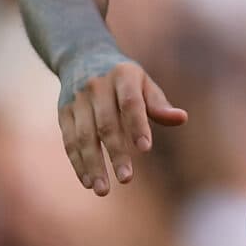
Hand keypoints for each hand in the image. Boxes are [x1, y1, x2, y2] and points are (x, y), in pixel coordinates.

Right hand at [57, 51, 187, 196]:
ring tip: (103, 189)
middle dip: (116, 153)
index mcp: (122, 76)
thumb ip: (159, 104)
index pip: (130, 103)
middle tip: (127, 178)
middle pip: (106, 124)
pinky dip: (77, 162)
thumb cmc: (124, 78)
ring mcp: (77, 99)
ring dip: (92, 164)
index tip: (145, 149)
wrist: (82, 56)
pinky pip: (69, 141)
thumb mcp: (144, 83)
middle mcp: (97, 86)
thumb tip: (182, 119)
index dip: (138, 125)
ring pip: (83, 136)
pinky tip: (87, 181)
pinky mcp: (63, 112)